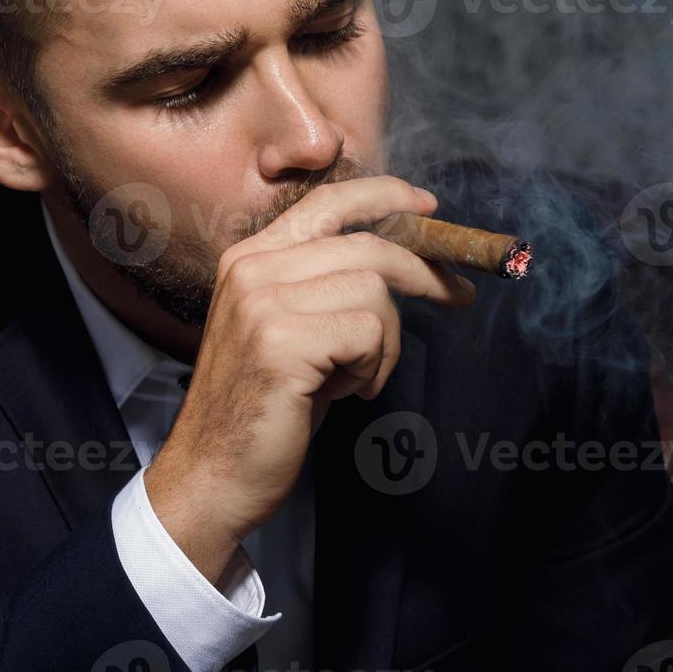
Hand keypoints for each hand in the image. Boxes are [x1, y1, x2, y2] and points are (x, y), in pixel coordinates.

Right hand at [144, 176, 475, 581]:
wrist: (212, 475)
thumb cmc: (265, 409)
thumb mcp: (290, 330)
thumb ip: (324, 287)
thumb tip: (403, 259)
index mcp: (250, 258)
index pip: (328, 200)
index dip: (385, 196)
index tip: (428, 208)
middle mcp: (252, 268)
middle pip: (368, 244)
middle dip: (425, 272)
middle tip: (460, 297)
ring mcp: (263, 302)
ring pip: (375, 290)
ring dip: (386, 344)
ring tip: (357, 380)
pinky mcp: (282, 341)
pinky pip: (370, 331)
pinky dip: (374, 367)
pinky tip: (345, 393)